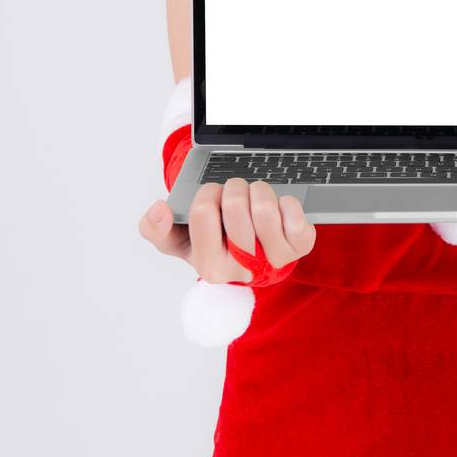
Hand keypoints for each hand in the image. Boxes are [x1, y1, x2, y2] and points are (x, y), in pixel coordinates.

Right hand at [138, 179, 316, 283]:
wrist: (252, 264)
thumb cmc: (214, 246)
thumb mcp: (177, 241)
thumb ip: (155, 228)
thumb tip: (159, 209)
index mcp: (210, 267)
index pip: (202, 210)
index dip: (207, 193)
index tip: (213, 200)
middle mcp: (244, 269)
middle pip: (234, 204)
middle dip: (232, 188)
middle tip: (235, 197)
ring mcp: (275, 259)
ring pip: (263, 205)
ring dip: (257, 190)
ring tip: (253, 199)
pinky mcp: (301, 245)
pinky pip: (294, 210)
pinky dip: (285, 199)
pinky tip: (277, 209)